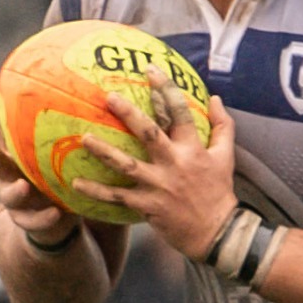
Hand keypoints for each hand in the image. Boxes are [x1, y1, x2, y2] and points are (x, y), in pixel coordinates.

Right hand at [0, 137, 79, 248]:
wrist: (52, 221)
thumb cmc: (54, 181)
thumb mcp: (57, 159)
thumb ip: (64, 138)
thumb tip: (86, 99)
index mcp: (15, 158)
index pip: (4, 133)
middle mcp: (9, 178)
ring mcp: (15, 201)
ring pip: (9, 196)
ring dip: (15, 190)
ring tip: (23, 185)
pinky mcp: (28, 221)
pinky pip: (33, 221)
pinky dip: (43, 218)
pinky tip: (56, 213)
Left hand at [74, 70, 237, 260]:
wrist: (217, 232)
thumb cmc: (219, 192)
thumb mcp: (226, 157)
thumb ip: (222, 126)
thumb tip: (215, 97)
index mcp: (193, 149)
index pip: (180, 112)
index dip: (165, 88)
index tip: (150, 69)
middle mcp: (174, 164)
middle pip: (149, 133)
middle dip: (128, 114)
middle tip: (108, 97)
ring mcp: (159, 185)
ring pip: (127, 165)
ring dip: (104, 152)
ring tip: (84, 138)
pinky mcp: (148, 206)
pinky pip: (117, 197)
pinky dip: (96, 191)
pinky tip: (75, 184)